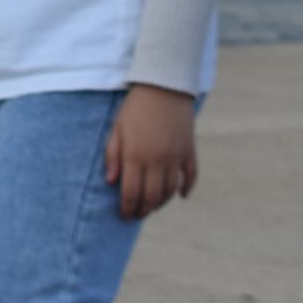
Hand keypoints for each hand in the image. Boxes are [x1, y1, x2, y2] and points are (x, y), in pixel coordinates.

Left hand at [105, 84, 197, 219]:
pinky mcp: (189, 150)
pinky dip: (187, 189)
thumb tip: (111, 182)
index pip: (131, 193)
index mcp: (135, 156)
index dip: (127, 208)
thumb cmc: (135, 108)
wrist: (164, 86)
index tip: (124, 215)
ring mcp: (175, 157)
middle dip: (143, 210)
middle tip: (136, 215)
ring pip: (171, 190)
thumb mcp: (116, 129)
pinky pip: (191, 176)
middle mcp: (157, 160)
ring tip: (152, 206)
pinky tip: (181, 196)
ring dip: (162, 203)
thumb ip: (113, 156)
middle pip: (152, 197)